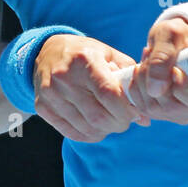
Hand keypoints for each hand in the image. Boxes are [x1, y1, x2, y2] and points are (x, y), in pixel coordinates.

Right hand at [32, 34, 146, 142]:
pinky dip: (89, 135)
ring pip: (87, 128)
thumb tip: (145, 117)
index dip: (127, 109)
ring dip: (105, 131)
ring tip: (111, 121)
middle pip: (99, 116)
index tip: (135, 112)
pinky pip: (72, 133)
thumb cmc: (85, 53)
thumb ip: (129, 80)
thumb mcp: (109, 55)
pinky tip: (95, 126)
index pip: (110, 94)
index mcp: (84, 60)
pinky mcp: (42, 107)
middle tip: (125, 120)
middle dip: (119, 124)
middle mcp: (64, 77)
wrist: (46, 51)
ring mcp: (50, 94)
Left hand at [119, 16, 187, 125]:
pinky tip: (141, 70)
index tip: (175, 71)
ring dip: (142, 82)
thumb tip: (155, 90)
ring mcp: (185, 113)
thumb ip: (163, 58)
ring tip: (148, 58)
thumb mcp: (171, 35)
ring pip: (155, 108)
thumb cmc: (179, 36)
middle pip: (173, 107)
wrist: (175, 41)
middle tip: (151, 55)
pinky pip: (144, 108)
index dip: (184, 90)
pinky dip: (136, 88)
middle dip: (154, 80)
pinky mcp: (166, 115)